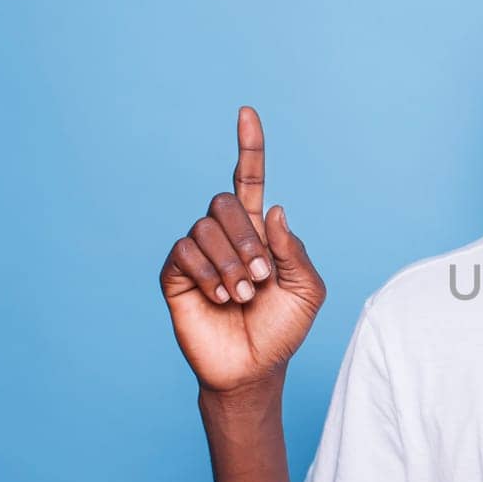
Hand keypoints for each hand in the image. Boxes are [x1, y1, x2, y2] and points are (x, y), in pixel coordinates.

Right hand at [159, 107, 325, 392]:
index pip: (249, 179)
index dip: (249, 147)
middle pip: (224, 203)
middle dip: (247, 241)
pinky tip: (220, 298)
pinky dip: (208, 275)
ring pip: (205, 228)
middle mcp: (226, 236)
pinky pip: (184, 252)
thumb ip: (294, 249)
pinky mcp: (175, 274)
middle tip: (261, 279)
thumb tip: (272, 209)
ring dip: (230, 266)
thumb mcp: (307, 290)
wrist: (253, 368)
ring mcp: (198, 253)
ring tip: (242, 297)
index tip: (246, 113)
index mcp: (259, 232)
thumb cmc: (282, 330)